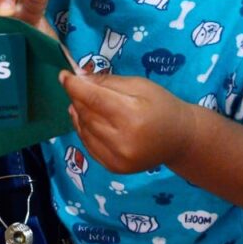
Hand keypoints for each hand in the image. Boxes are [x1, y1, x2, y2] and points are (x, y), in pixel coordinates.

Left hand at [61, 72, 195, 174]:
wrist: (180, 138)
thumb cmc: (161, 105)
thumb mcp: (138, 85)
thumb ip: (107, 82)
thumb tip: (77, 77)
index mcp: (132, 114)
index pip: (93, 99)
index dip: (74, 86)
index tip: (63, 76)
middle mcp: (123, 140)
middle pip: (87, 114)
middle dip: (77, 98)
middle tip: (75, 86)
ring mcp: (118, 157)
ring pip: (84, 130)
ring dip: (79, 114)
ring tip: (82, 103)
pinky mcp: (115, 167)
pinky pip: (89, 146)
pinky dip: (84, 131)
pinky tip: (88, 120)